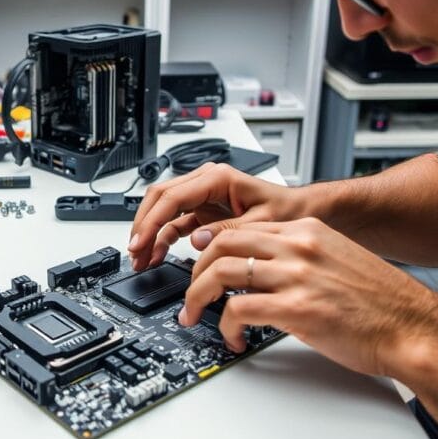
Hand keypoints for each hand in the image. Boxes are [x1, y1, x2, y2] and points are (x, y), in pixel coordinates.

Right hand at [128, 163, 306, 269]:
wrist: (302, 212)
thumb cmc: (288, 211)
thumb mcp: (262, 223)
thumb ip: (228, 230)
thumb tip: (196, 239)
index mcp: (218, 178)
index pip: (173, 197)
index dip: (151, 221)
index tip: (140, 242)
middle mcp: (206, 182)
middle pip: (160, 198)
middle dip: (143, 226)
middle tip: (135, 253)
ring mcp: (201, 196)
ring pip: (162, 209)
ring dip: (149, 233)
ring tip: (141, 259)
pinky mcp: (202, 210)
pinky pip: (174, 222)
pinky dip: (162, 238)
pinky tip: (156, 254)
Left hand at [179, 217, 437, 376]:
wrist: (417, 329)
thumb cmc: (382, 303)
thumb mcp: (338, 260)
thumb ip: (301, 256)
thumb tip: (264, 269)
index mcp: (308, 231)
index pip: (241, 227)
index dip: (210, 246)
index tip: (198, 263)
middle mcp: (299, 246)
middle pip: (222, 243)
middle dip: (196, 270)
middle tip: (190, 292)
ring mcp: (297, 275)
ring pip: (222, 273)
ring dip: (198, 297)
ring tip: (196, 316)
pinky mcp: (296, 309)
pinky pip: (238, 310)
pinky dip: (226, 326)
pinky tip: (233, 339)